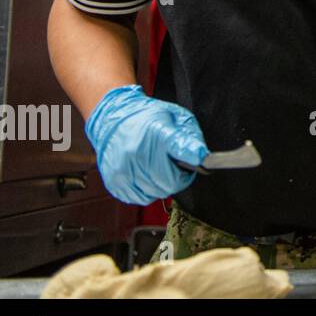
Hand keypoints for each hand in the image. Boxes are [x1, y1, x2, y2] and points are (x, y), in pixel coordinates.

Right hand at [84, 84, 209, 205]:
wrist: (112, 118)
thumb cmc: (145, 117)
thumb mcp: (173, 118)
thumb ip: (189, 137)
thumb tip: (201, 156)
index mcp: (155, 133)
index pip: (179, 149)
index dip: (193, 158)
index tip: (203, 164)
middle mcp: (136, 154)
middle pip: (170, 183)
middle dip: (178, 177)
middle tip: (176, 166)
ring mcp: (123, 170)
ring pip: (155, 194)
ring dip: (162, 185)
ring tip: (159, 169)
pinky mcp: (114, 181)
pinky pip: (139, 198)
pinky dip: (147, 191)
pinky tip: (146, 176)